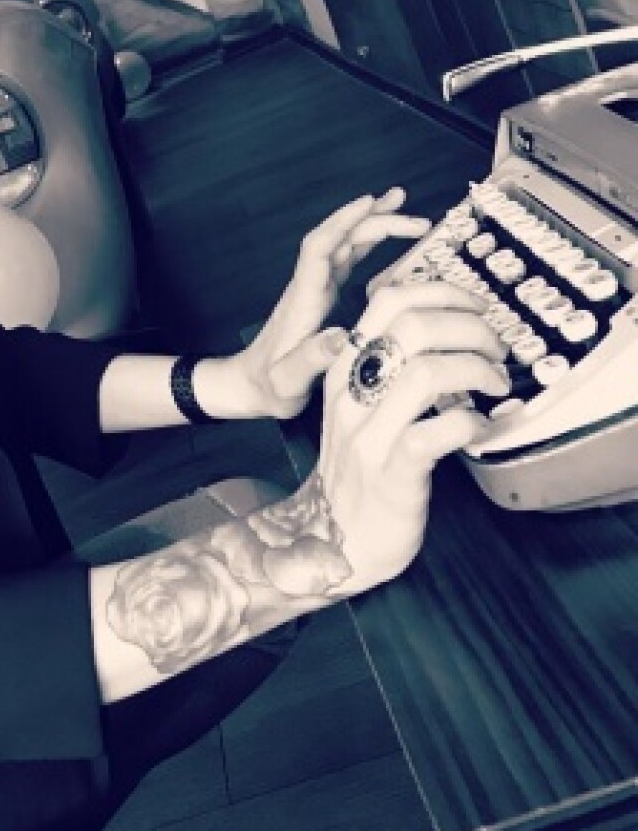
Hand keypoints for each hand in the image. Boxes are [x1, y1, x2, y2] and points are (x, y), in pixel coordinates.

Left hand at [233, 187, 431, 418]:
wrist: (249, 388)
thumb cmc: (268, 387)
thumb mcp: (288, 380)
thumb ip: (312, 358)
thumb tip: (344, 335)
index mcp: (304, 299)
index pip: (320, 248)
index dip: (344, 222)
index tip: (371, 204)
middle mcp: (309, 287)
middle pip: (338, 240)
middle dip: (372, 220)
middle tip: (412, 212)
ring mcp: (315, 290)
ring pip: (343, 246)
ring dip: (371, 225)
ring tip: (402, 207)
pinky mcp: (321, 298)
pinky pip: (345, 261)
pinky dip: (365, 245)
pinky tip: (383, 239)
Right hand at [312, 279, 509, 592]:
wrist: (334, 538)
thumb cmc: (360, 468)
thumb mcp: (361, 406)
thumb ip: (389, 366)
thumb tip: (447, 327)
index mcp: (344, 369)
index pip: (389, 300)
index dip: (443, 292)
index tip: (476, 308)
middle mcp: (351, 394)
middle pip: (413, 326)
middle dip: (471, 328)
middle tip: (496, 350)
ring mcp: (369, 433)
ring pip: (427, 371)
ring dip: (477, 369)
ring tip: (496, 384)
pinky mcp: (392, 472)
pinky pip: (438, 432)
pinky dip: (472, 421)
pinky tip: (481, 425)